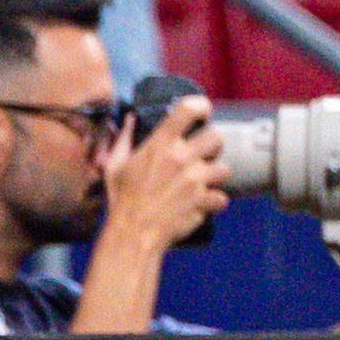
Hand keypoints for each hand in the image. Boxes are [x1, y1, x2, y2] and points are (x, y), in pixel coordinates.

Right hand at [101, 94, 227, 251]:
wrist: (132, 233)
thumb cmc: (122, 198)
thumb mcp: (115, 164)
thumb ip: (124, 138)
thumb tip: (129, 118)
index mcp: (160, 144)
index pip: (189, 109)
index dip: (200, 106)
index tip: (202, 112)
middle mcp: (181, 158)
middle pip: (217, 137)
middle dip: (212, 145)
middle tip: (202, 153)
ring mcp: (195, 180)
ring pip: (224, 168)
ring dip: (215, 175)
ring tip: (201, 181)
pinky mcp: (204, 201)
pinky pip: (222, 197)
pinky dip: (215, 201)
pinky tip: (202, 203)